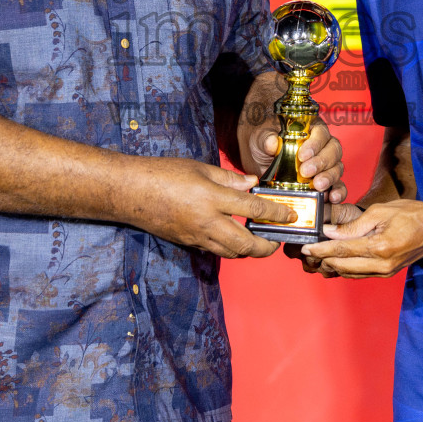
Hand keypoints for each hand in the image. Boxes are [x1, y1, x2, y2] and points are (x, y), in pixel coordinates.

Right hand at [125, 157, 297, 258]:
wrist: (131, 192)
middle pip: (246, 244)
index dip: (276, 213)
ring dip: (249, 250)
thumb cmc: (164, 173)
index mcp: (212, 198)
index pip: (253, 208)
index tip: (291, 215)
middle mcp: (207, 222)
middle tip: (277, 239)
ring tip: (259, 240)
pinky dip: (230, 248)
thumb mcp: (200, 168)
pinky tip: (234, 237)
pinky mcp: (188, 243)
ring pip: (232, 253)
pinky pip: (215, 250)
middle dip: (267, 247)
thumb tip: (252, 183)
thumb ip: (229, 178)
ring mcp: (197, 236)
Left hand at [238, 75, 346, 202]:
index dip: (315, 144)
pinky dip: (338, 192)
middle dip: (321, 162)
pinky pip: (338, 187)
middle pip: (333, 152)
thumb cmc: (264, 144)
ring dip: (329, 178)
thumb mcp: (261, 138)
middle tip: (306, 172)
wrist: (260, 161)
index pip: (320, 133)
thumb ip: (266, 139)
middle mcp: (323, 147)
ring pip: (336, 169)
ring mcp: (325, 166)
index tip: (302, 155)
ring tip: (318, 186)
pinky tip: (332, 198)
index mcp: (311, 130)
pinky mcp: (325, 183)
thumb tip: (272, 143)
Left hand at [300, 200, 422, 277]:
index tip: (306, 246)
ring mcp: (386, 271)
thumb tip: (331, 232)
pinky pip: (361, 273)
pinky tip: (336, 259)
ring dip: (332, 265)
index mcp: (380, 248)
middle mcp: (382, 265)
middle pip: (343, 266)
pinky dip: (346, 268)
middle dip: (322, 259)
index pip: (342, 251)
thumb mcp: (381, 212)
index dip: (321, 249)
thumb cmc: (412, 214)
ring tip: (317, 256)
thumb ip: (354, 225)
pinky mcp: (388, 272)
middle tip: (306, 252)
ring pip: (350, 273)